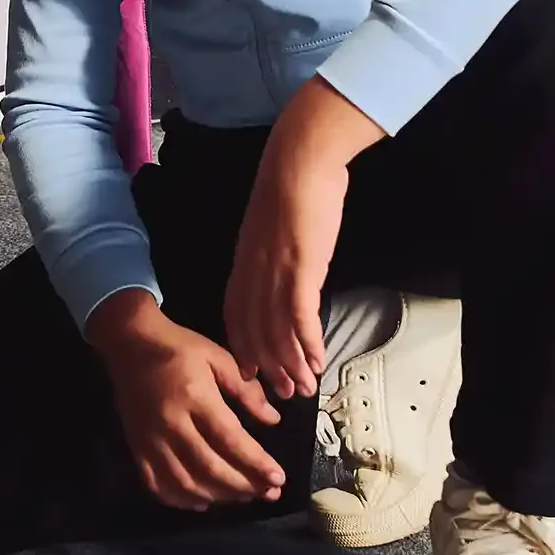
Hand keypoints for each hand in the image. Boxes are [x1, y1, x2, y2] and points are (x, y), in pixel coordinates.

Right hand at [85, 292, 288, 511]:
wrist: (130, 343)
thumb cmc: (179, 348)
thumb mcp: (218, 357)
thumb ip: (246, 390)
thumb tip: (273, 420)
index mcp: (195, 397)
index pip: (230, 439)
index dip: (256, 463)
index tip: (278, 478)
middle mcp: (172, 424)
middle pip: (210, 467)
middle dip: (244, 485)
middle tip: (269, 493)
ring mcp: (151, 440)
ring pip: (186, 482)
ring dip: (218, 496)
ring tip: (243, 497)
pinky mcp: (136, 448)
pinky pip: (157, 484)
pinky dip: (181, 499)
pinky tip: (203, 502)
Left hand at [223, 81, 372, 396]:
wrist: (299, 161)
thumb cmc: (290, 188)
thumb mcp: (270, 229)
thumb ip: (270, 257)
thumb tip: (283, 275)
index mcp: (243, 265)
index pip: (236, 318)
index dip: (244, 348)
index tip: (251, 373)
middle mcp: (252, 275)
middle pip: (255, 333)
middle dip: (270, 367)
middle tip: (285, 393)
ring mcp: (274, 274)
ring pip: (277, 331)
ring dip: (292, 363)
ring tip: (306, 386)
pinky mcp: (299, 270)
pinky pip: (300, 317)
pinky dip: (308, 343)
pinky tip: (318, 359)